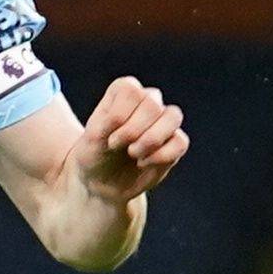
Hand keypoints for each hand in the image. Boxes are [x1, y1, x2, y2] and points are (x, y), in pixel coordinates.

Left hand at [71, 75, 187, 207]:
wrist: (100, 182)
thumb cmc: (93, 154)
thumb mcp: (91, 139)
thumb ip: (113, 121)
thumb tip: (145, 112)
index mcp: (123, 93)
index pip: (132, 91)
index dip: (120, 115)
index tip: (107, 135)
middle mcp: (147, 101)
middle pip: (153, 104)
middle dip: (132, 131)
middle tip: (115, 146)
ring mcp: (163, 121)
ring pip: (173, 117)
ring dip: (151, 139)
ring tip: (133, 154)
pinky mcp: (174, 142)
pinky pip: (181, 141)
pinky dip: (161, 155)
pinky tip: (143, 163)